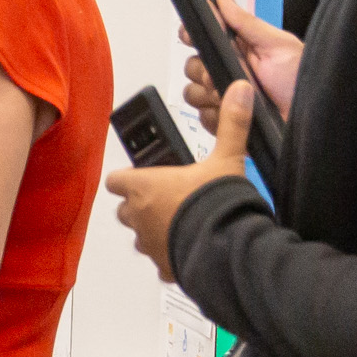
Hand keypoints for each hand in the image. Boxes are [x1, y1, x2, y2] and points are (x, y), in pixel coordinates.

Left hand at [106, 82, 253, 284]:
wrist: (226, 247)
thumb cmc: (216, 202)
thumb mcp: (228, 158)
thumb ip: (232, 124)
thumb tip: (240, 89)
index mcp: (144, 187)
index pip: (116, 180)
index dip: (127, 178)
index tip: (143, 176)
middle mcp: (138, 216)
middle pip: (125, 208)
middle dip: (140, 205)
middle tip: (168, 199)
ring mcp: (147, 244)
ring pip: (140, 236)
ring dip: (154, 230)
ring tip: (181, 224)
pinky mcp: (162, 267)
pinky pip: (159, 261)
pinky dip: (170, 256)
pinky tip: (190, 248)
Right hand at [182, 0, 301, 123]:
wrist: (311, 121)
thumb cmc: (300, 79)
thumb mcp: (279, 46)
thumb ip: (247, 23)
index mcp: (239, 49)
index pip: (203, 36)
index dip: (192, 34)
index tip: (192, 36)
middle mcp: (228, 71)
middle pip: (191, 65)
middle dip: (203, 70)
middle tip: (227, 74)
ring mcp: (225, 98)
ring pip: (192, 92)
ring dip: (208, 94)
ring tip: (235, 96)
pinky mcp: (224, 123)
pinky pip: (203, 118)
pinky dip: (216, 116)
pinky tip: (235, 114)